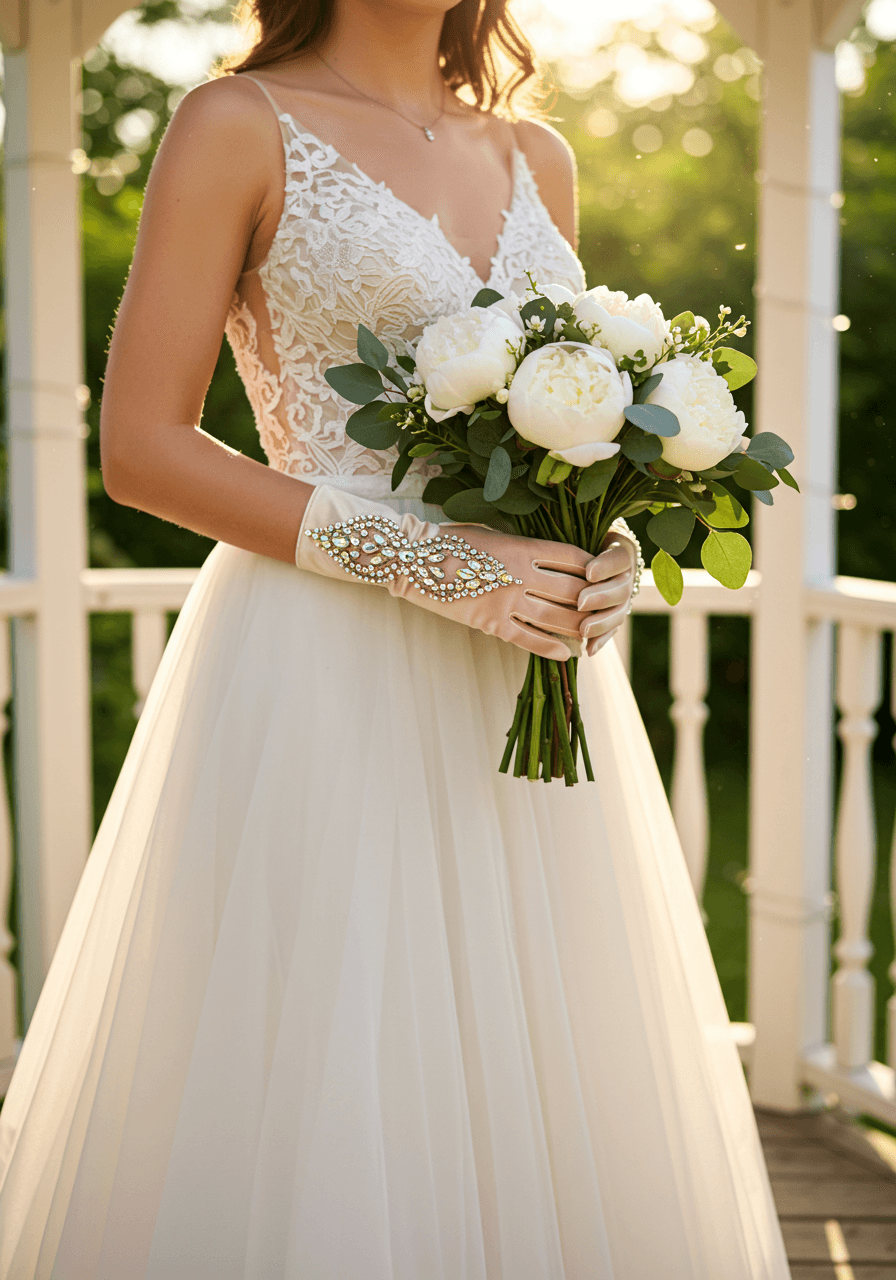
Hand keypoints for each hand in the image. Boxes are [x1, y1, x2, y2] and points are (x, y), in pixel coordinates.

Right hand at [295, 485, 594, 660]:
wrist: (413, 560)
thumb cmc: (451, 540)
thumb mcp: (493, 533)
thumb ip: (523, 547)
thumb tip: (551, 557)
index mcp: (522, 546)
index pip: (572, 556)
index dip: (593, 565)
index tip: (604, 572)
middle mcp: (520, 574)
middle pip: (572, 590)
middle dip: (593, 599)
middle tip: (608, 607)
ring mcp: (506, 600)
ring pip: (556, 617)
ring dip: (579, 626)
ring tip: (594, 633)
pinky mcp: (491, 623)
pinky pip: (529, 639)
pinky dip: (550, 648)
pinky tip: (567, 653)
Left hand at [578, 526, 638, 656]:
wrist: (587, 554)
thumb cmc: (574, 538)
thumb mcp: (575, 532)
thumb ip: (570, 540)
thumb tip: (552, 535)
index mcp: (620, 549)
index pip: (619, 558)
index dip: (606, 566)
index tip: (588, 572)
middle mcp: (627, 574)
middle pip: (621, 588)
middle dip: (600, 597)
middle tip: (580, 603)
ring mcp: (625, 596)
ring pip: (620, 611)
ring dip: (601, 623)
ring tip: (582, 631)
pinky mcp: (616, 614)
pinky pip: (612, 629)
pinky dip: (601, 639)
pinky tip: (588, 649)